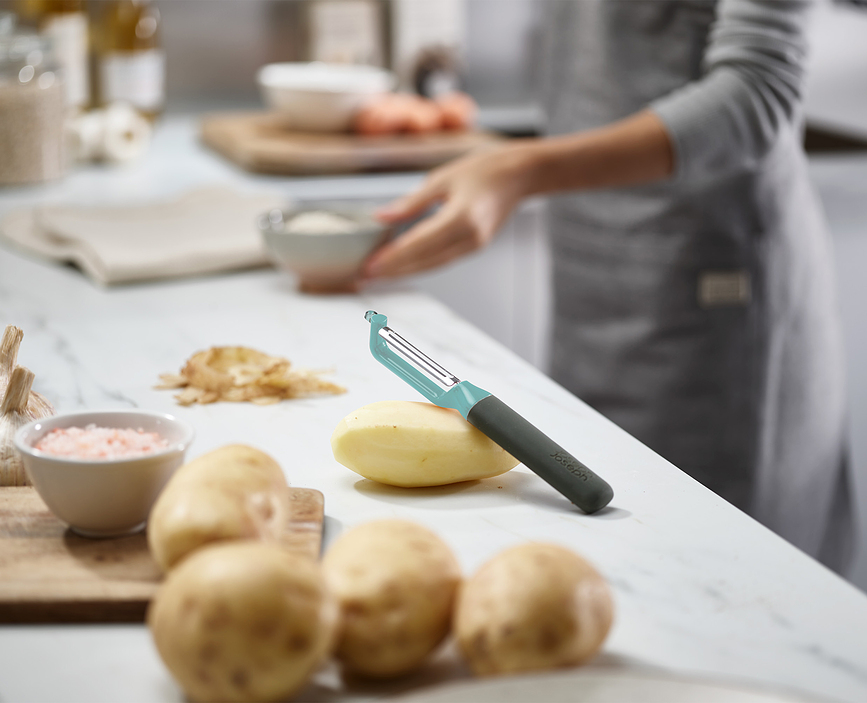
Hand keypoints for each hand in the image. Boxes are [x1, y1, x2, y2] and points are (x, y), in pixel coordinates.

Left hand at [361, 142, 537, 279]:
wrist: (519, 176)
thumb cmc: (485, 171)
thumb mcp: (442, 179)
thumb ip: (410, 202)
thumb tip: (381, 217)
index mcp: (461, 217)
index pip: (419, 244)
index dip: (393, 258)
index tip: (371, 265)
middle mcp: (470, 237)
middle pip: (425, 261)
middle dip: (394, 270)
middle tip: (367, 275)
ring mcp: (474, 246)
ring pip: (433, 265)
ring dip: (405, 271)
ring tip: (380, 273)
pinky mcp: (474, 247)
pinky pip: (443, 260)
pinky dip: (421, 264)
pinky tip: (403, 264)